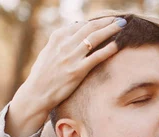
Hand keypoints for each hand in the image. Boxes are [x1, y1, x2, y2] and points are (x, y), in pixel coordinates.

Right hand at [6, 17, 125, 136]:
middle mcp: (64, 45)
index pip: (80, 25)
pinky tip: (117, 45)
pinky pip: (96, 57)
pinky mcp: (77, 71)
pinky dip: (108, 50)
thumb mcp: (48, 52)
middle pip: (89, 28)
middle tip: (119, 19)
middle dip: (106, 22)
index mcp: (57, 38)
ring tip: (122, 25)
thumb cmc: (43, 75)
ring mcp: (71, 57)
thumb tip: (75, 28)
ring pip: (94, 38)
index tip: (106, 21)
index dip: (95, 22)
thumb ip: (60, 41)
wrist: (36, 93)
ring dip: (110, 30)